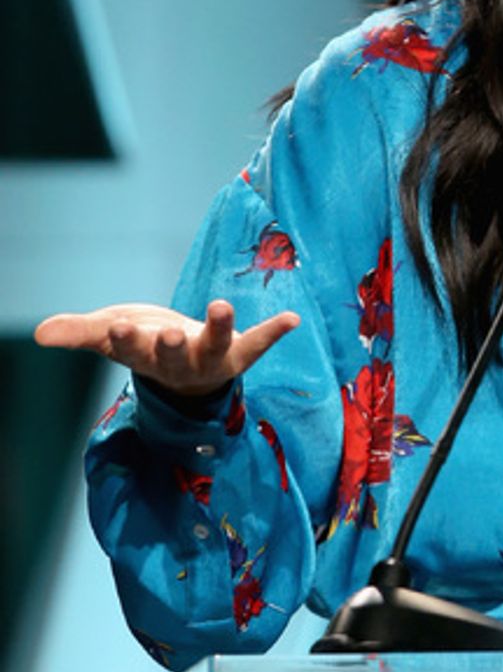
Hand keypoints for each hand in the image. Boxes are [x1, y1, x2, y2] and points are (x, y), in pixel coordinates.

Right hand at [33, 299, 298, 398]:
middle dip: (171, 346)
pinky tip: (294, 319)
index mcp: (145, 356)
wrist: (183, 366)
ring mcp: (212, 358)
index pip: (131, 349)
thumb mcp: (110, 336)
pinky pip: (259, 343)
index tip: (117, 325)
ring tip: (223, 305)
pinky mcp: (239, 351)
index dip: (125, 338)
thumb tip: (39, 334)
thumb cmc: (143, 343)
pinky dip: (274, 332)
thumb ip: (78, 334)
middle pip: (174, 357)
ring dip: (221, 327)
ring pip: (217, 346)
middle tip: (169, 334)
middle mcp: (180, 362)